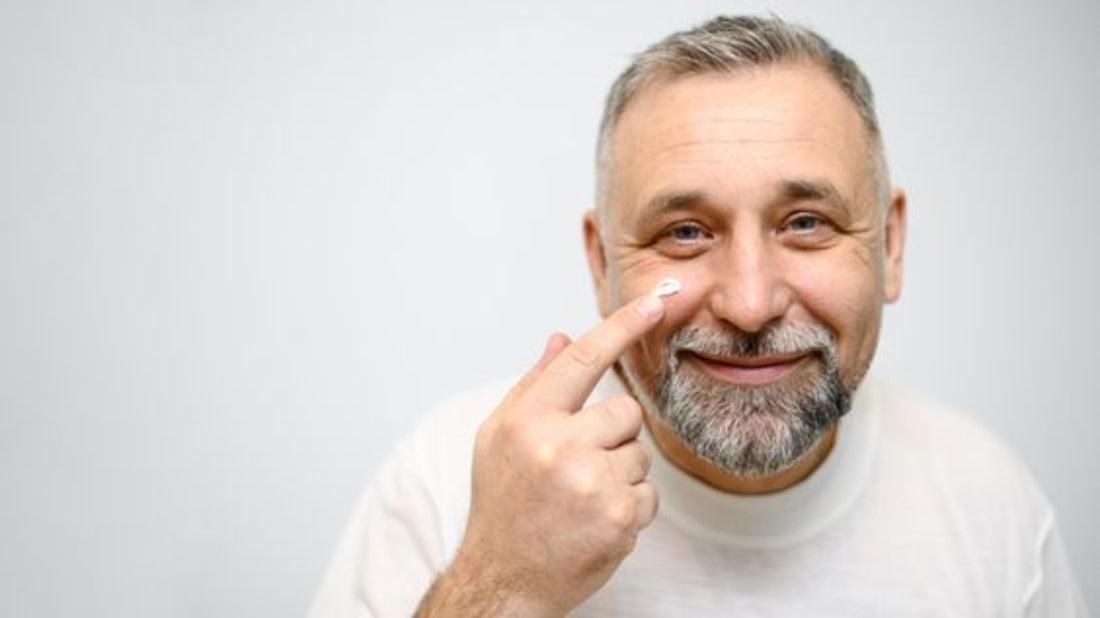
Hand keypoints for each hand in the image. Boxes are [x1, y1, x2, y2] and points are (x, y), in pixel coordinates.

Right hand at [415, 292, 667, 616]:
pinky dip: (629, 505)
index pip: (582, 360)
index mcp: (527, 421)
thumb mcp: (500, 437)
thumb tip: (561, 337)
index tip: (655, 302)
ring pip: (640, 453)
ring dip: (620, 472)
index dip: (622, 326)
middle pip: (625, 411)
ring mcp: (591, 483)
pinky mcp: (619, 516)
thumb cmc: (502, 504)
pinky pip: (649, 492)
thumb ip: (534, 384)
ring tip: (582, 497)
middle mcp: (558, 447)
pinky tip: (596, 519)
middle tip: (577, 465)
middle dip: (610, 435)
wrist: (504, 579)